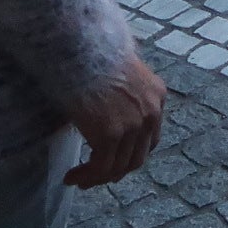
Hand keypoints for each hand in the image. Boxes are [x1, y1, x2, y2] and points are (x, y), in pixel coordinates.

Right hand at [64, 54, 166, 187]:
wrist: (80, 48)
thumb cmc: (90, 56)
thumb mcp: (119, 76)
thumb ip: (122, 98)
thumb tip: (106, 117)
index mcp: (156, 96)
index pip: (150, 138)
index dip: (131, 154)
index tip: (112, 161)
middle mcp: (150, 112)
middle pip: (137, 157)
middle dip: (115, 171)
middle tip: (94, 177)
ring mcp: (132, 125)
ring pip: (119, 166)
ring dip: (97, 178)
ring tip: (78, 180)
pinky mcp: (110, 134)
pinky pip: (101, 166)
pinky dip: (87, 176)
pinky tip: (71, 177)